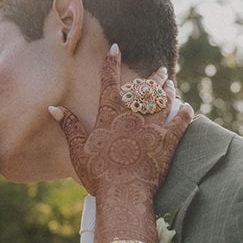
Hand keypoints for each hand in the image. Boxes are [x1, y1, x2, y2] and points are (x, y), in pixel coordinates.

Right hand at [49, 45, 192, 201]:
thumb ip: (69, 126)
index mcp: (110, 115)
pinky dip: (185, 113)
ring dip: (168, 91)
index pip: (109, 82)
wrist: (124, 193)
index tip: (116, 49)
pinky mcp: (169, 142)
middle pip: (145, 89)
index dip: (111, 63)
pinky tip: (188, 108)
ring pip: (164, 100)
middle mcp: (133, 116)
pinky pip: (181, 122)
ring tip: (171, 85)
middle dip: (153, 77)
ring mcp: (153, 127)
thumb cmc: (98, 174)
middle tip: (161, 70)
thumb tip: (54, 108)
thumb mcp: (78, 151)